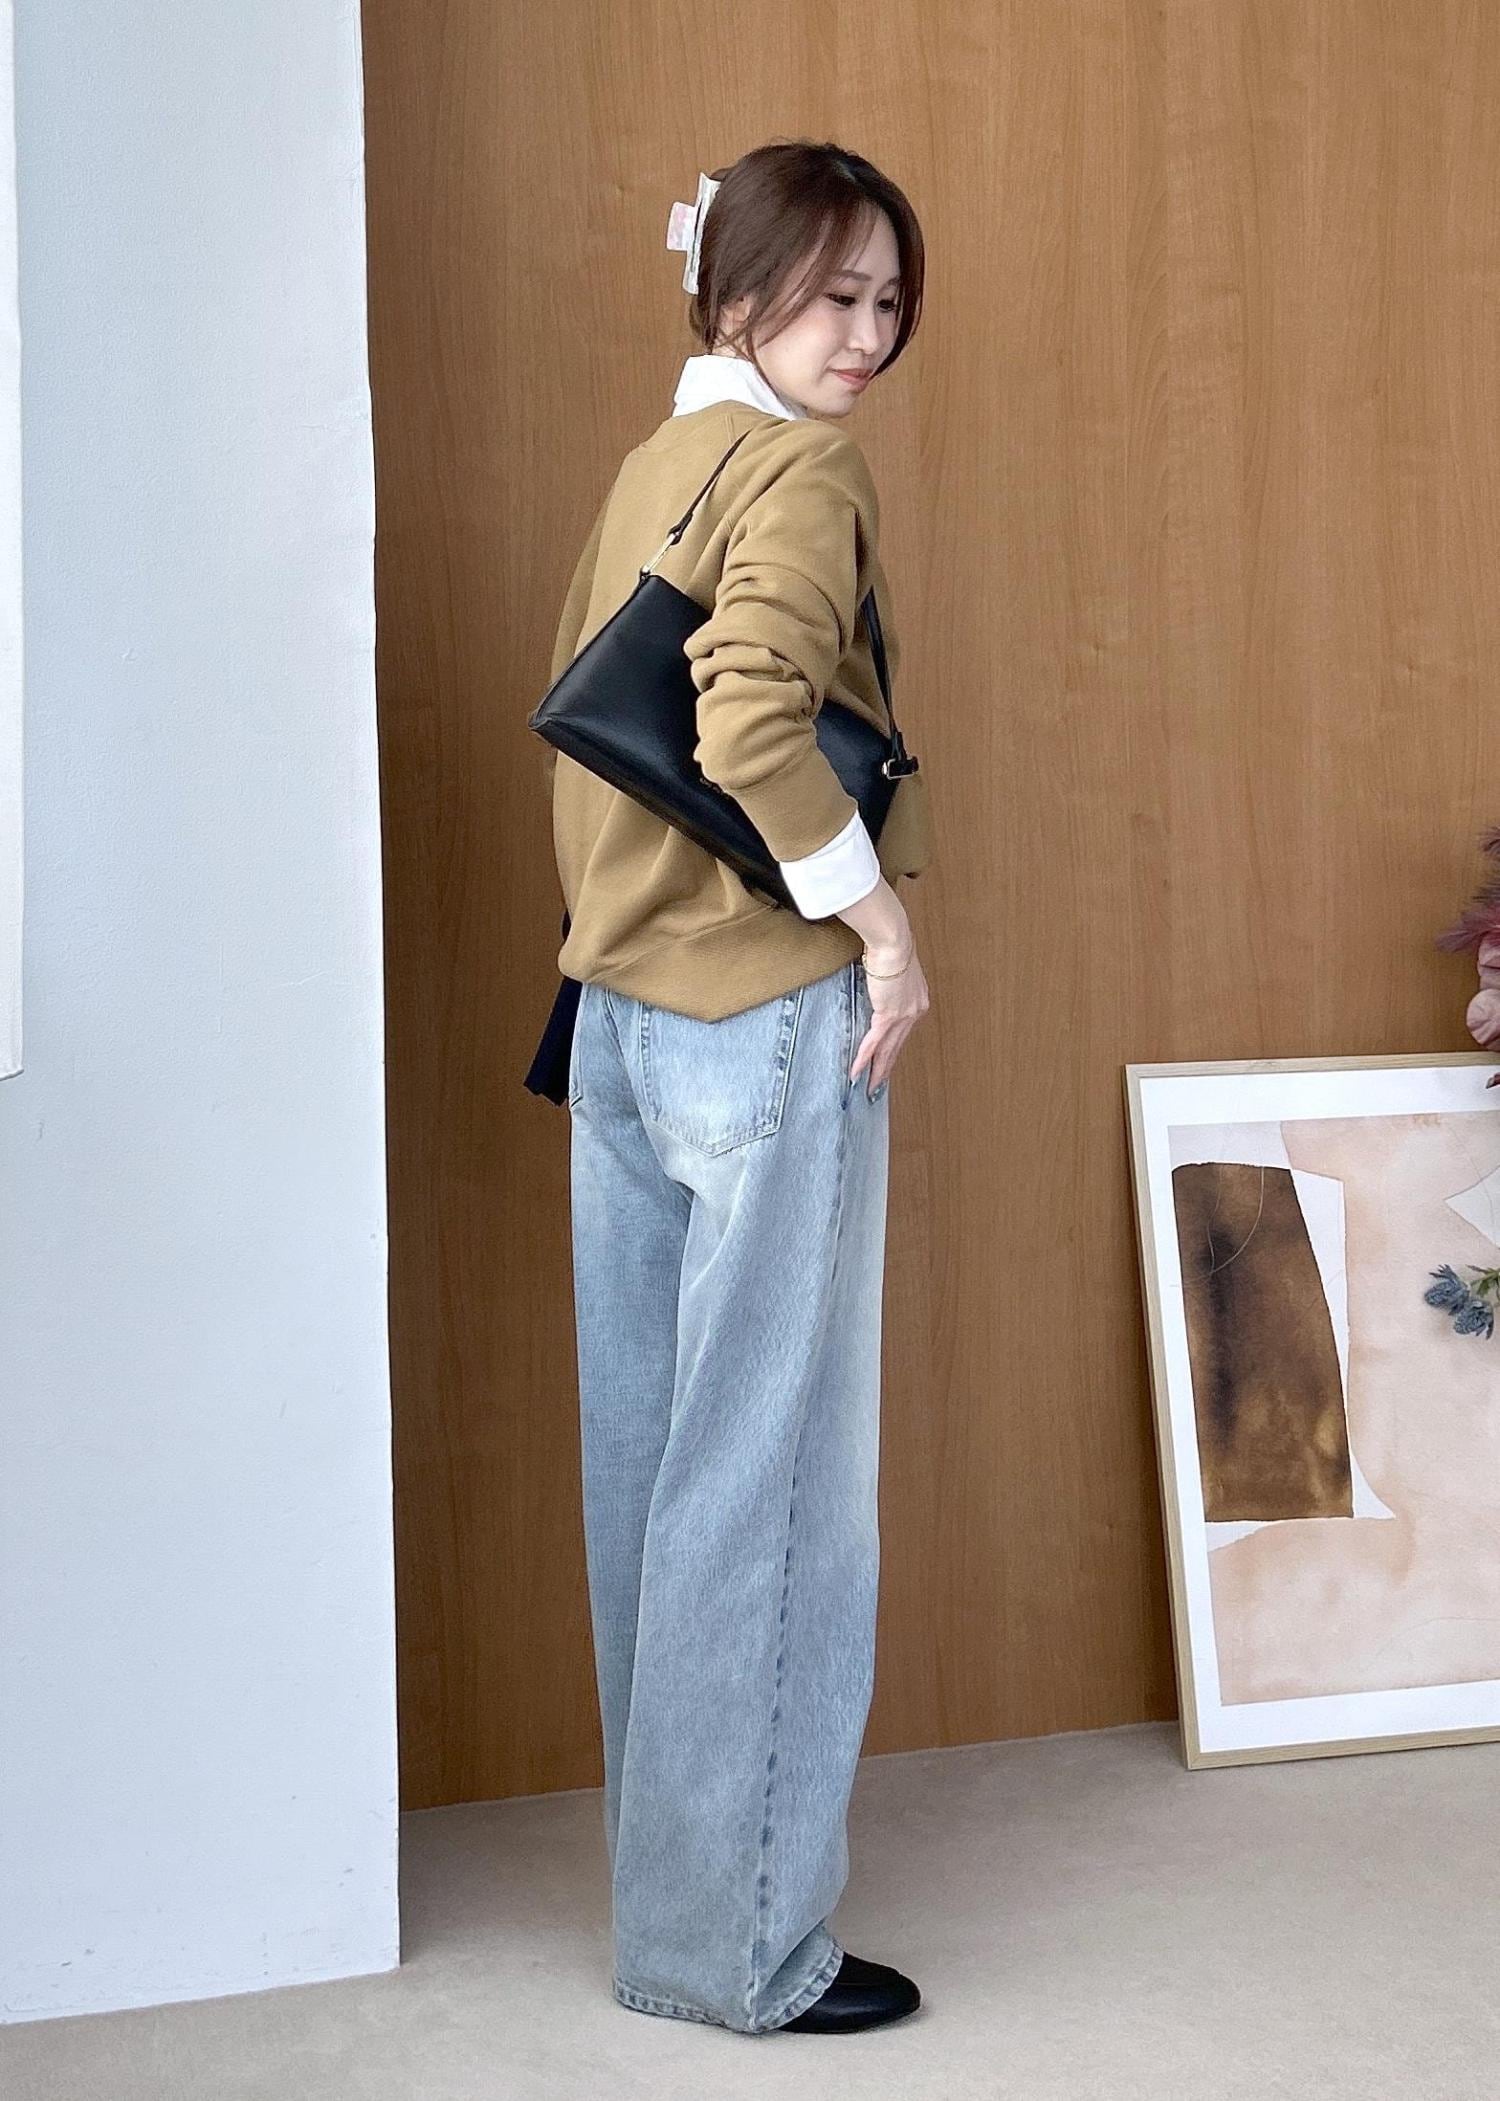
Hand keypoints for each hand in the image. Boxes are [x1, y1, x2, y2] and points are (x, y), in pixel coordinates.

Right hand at [850, 943, 929, 1096]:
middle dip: (886, 1068)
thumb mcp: (894, 967)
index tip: (886, 1062)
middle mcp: (914, 1012)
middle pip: (897, 1046)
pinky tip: (857, 1071)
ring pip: (888, 1049)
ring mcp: (903, 1015)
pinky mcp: (888, 1015)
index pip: (902, 1032)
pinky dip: (864, 1058)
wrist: (894, 941)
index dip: (893, 1049)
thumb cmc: (892, 945)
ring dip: (877, 1070)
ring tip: (869, 1087)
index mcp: (917, 1002)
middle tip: (877, 1085)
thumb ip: (889, 980)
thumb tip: (877, 981)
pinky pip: (874, 1042)